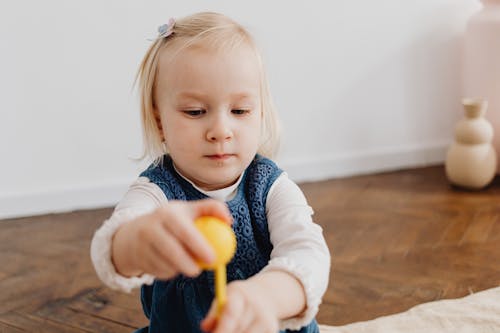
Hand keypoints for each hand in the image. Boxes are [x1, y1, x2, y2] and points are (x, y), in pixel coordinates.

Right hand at [111, 199, 231, 279]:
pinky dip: (169, 272)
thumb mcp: (189, 210)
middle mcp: (151, 227)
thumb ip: (211, 209)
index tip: (213, 258)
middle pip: (171, 250)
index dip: (199, 245)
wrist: (135, 233)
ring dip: (179, 268)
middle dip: (187, 263)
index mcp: (167, 213)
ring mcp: (142, 244)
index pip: (184, 231)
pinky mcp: (139, 260)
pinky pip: (159, 272)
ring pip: (165, 264)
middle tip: (200, 271)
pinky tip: (171, 264)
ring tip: (186, 263)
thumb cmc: (172, 220)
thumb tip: (229, 221)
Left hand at [200, 280, 278, 332]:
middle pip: (237, 330)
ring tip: (234, 328)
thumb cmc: (238, 299)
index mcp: (240, 294)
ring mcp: (266, 319)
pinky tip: (244, 330)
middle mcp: (256, 306)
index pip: (231, 313)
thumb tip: (204, 327)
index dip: (221, 330)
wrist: (265, 295)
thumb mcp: (225, 298)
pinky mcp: (272, 330)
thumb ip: (214, 313)